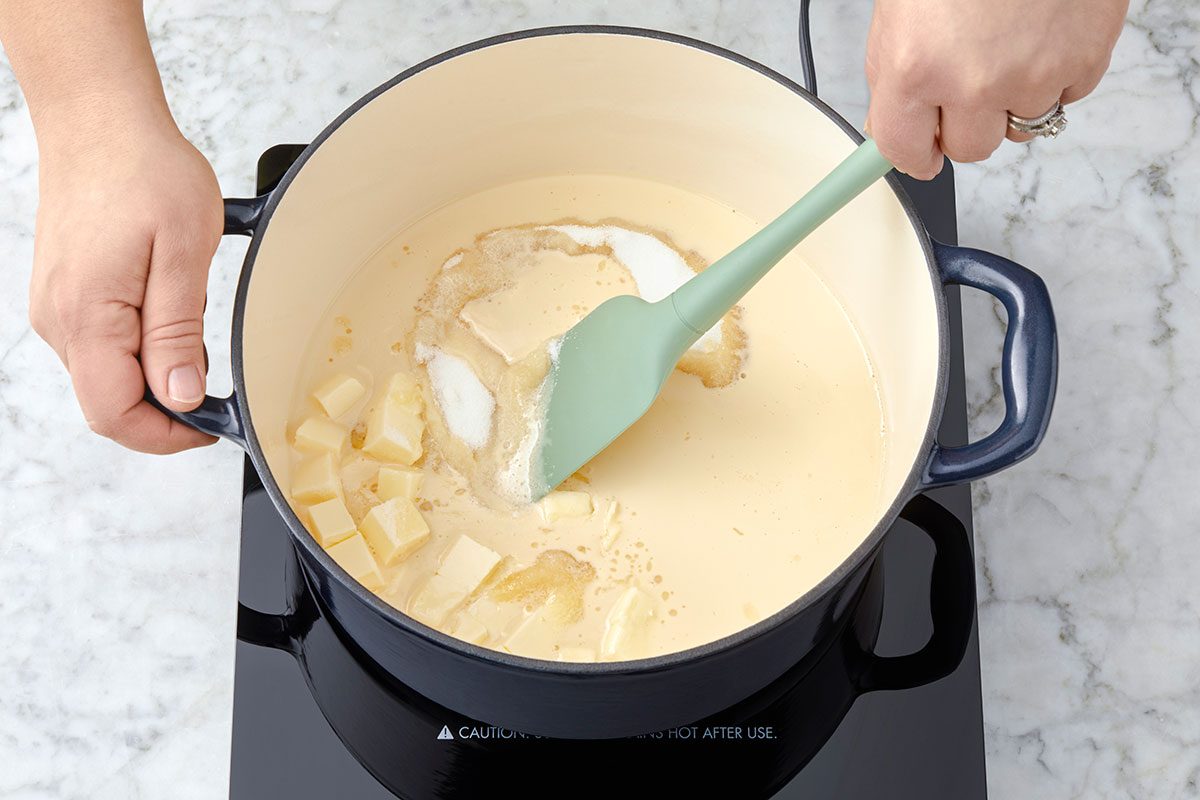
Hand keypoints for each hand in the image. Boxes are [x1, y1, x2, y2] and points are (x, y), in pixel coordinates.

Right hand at [28, 110, 223, 452]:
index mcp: (87, 317)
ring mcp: (58, 309)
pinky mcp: (67, 296)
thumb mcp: (184, 252)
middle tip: (219, 385)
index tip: (214, 425)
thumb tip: (182, 398)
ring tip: (194, 326)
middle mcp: (59, 322)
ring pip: (110, 377)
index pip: (116, 414)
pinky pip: (105, 346)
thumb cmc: (144, 171)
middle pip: (111, 403)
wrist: (100, 121)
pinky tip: (171, 312)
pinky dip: (143, 347)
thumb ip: (178, 332)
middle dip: (168, 409)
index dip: (169, 435)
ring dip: (158, 373)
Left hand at [865, 0, 1127, 178]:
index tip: (920, 153)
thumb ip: (895, 74)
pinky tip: (1043, 34)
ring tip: (1008, 45)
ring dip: (1013, 99)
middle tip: (967, 85)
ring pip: (1021, 126)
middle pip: (970, 149)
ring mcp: (1034, 75)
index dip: (913, 154)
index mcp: (913, 68)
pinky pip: (1066, 96)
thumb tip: (893, 127)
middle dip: (965, 124)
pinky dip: (1056, 75)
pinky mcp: (1084, 60)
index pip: (905, 152)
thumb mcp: (901, 12)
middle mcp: (973, 83)